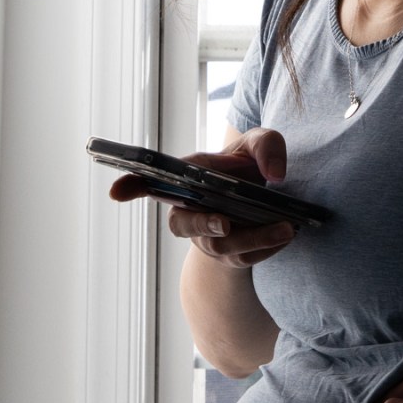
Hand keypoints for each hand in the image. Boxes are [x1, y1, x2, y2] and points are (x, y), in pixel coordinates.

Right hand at [108, 128, 296, 268]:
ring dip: (253, 239)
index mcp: (187, 177)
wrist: (263, 201)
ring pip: (220, 246)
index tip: (115, 192)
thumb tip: (275, 174)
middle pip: (183, 225)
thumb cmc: (250, 167)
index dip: (131, 186)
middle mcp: (190, 210)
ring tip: (285, 228)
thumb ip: (267, 146)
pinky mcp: (229, 256)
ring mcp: (208, 236)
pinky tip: (287, 234)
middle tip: (224, 223)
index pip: (150, 181)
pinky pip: (244, 258)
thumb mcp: (260, 144)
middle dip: (202, 225)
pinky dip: (267, 248)